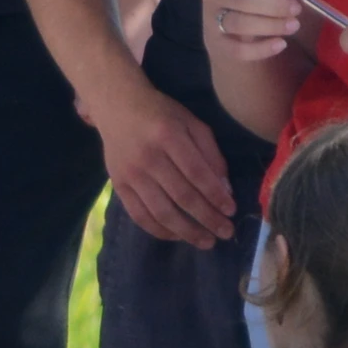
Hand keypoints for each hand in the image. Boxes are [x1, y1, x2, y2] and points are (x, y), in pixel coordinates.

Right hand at [85, 79, 237, 247]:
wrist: (116, 105)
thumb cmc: (160, 113)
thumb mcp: (191, 122)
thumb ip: (210, 152)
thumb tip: (224, 189)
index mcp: (168, 136)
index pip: (197, 174)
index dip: (216, 196)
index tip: (231, 211)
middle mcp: (147, 157)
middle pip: (182, 196)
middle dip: (207, 219)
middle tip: (226, 233)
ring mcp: (130, 174)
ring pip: (161, 212)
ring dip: (187, 231)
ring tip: (206, 241)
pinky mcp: (118, 185)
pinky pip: (140, 216)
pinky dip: (160, 230)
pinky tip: (178, 236)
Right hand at [202, 0, 316, 69]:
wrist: (228, 23)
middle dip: (273, 5)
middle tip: (296, 10)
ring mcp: (210, 20)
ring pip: (239, 23)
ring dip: (270, 25)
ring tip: (293, 25)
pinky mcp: (216, 44)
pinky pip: (237, 50)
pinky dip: (261, 49)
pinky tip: (281, 44)